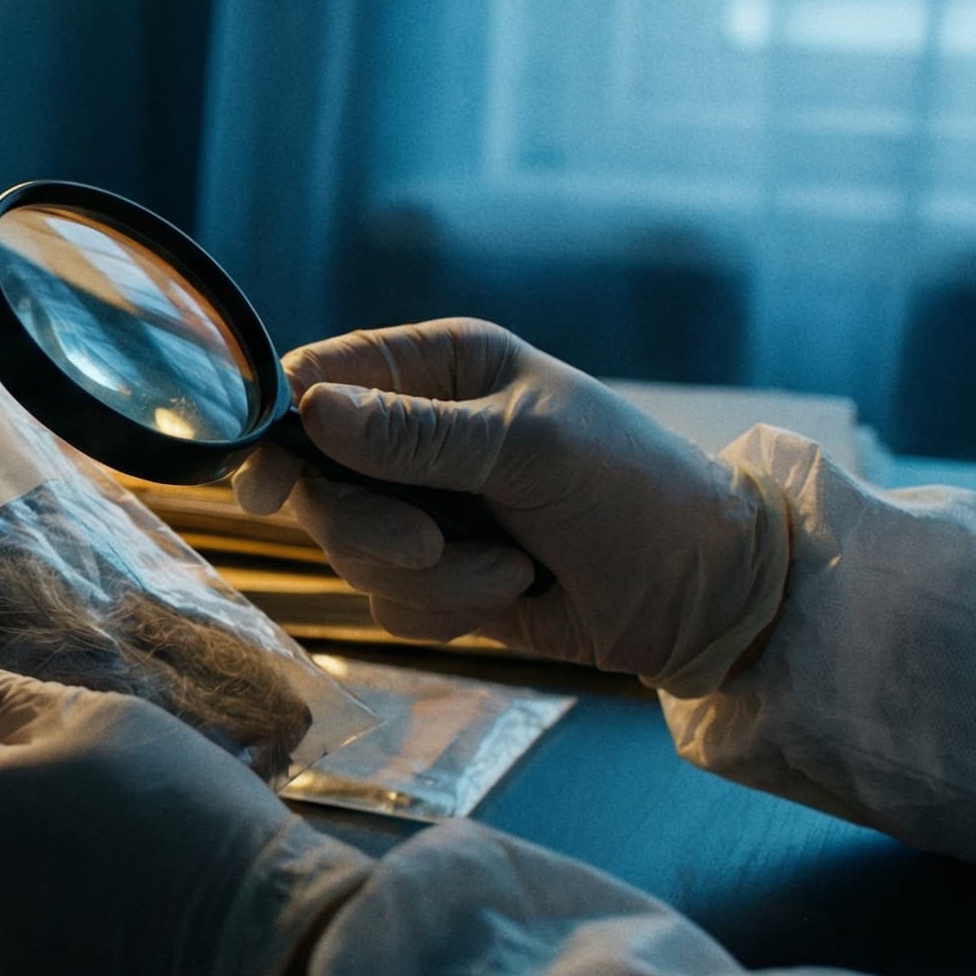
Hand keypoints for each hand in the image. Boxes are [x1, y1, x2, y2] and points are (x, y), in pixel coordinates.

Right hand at [230, 318, 786, 694]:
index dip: (282, 430)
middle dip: (370, 525)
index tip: (271, 489)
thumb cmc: (632, 490)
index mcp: (439, 368)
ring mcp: (423, 506)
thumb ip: (416, 436)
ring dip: (425, 575)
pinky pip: (386, 601)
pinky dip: (445, 607)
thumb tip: (312, 412)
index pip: (320, 378)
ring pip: (347, 548)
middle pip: (317, 479)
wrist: (704, 594)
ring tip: (506, 570)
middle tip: (427, 545)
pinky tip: (512, 593)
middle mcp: (416, 432)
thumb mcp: (529, 448)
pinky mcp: (438, 576)